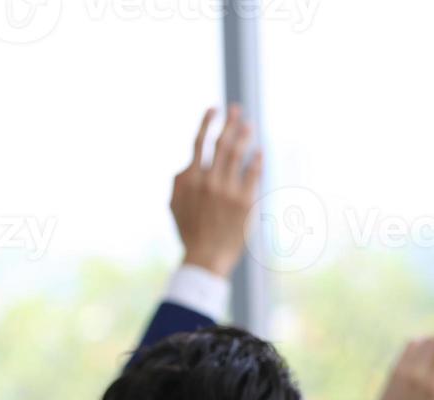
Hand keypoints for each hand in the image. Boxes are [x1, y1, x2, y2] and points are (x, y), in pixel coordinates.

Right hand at [171, 106, 262, 278]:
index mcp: (191, 178)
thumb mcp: (174, 205)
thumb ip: (178, 182)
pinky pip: (253, 174)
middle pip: (222, 143)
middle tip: (237, 110)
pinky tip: (259, 151)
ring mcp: (228, 190)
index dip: (207, 122)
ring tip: (249, 126)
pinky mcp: (245, 201)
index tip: (214, 109)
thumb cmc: (190, 231)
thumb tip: (187, 164)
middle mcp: (209, 180)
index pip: (200, 142)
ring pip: (238, 154)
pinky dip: (256, 160)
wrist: (206, 257)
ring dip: (244, 136)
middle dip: (229, 123)